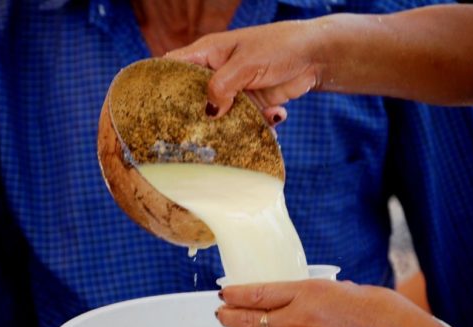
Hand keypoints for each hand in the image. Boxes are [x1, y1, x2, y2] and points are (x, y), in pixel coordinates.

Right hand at [165, 20, 324, 119]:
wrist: (316, 55)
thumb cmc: (279, 46)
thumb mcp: (246, 64)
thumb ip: (223, 86)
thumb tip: (209, 113)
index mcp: (209, 54)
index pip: (176, 66)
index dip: (164, 83)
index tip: (156, 107)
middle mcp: (218, 73)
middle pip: (196, 98)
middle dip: (200, 116)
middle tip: (200, 133)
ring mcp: (235, 90)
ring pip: (222, 116)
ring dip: (233, 125)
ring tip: (243, 129)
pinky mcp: (253, 104)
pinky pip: (246, 121)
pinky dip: (258, 124)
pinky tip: (274, 114)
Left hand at [217, 279, 446, 326]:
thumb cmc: (378, 310)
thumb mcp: (339, 287)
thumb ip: (312, 292)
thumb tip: (295, 297)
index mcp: (306, 294)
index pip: (257, 294)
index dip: (235, 294)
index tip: (225, 292)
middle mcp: (298, 322)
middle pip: (249, 321)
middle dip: (229, 317)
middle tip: (221, 313)